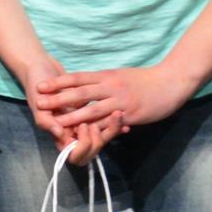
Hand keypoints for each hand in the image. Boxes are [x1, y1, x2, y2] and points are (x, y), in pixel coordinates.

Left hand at [40, 64, 190, 140]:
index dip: (58, 82)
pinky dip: (96, 130)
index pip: (77, 78)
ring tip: (56, 123)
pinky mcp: (131, 114)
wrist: (172, 80)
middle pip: (80, 93)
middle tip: (39, 102)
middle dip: (58, 99)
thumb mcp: (120, 75)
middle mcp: (111, 87)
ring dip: (73, 117)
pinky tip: (84, 136)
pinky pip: (110, 123)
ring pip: (93, 110)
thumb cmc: (145, 78)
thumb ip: (103, 80)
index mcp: (107, 76)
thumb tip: (85, 85)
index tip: (40, 86)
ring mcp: (121, 101)